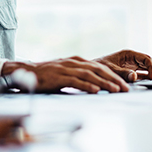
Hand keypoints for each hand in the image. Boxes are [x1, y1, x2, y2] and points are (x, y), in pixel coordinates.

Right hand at [11, 57, 130, 93]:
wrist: (25, 72)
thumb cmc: (46, 76)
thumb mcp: (65, 74)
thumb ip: (79, 77)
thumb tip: (95, 86)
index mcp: (76, 61)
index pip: (99, 67)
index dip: (113, 75)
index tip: (124, 85)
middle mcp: (73, 62)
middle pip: (98, 69)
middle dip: (113, 79)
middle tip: (125, 89)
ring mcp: (66, 68)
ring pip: (89, 75)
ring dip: (104, 83)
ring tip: (115, 90)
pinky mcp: (58, 77)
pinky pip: (76, 81)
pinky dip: (87, 85)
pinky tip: (96, 90)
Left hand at [94, 49, 151, 81]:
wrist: (89, 71)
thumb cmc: (97, 67)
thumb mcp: (110, 69)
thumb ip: (122, 73)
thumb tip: (135, 76)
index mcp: (128, 54)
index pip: (146, 58)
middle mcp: (131, 58)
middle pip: (150, 62)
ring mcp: (131, 64)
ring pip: (148, 68)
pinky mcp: (130, 71)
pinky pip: (143, 74)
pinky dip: (150, 78)